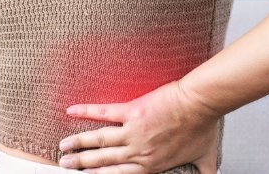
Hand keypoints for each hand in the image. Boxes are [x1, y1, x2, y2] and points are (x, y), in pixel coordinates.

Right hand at [58, 80, 219, 173]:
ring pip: (99, 141)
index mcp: (151, 165)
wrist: (200, 104)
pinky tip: (71, 111)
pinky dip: (85, 112)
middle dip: (82, 164)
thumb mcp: (205, 159)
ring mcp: (133, 132)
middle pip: (104, 161)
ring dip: (78, 144)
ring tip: (63, 147)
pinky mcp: (131, 112)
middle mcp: (138, 152)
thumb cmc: (203, 128)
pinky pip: (104, 112)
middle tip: (65, 164)